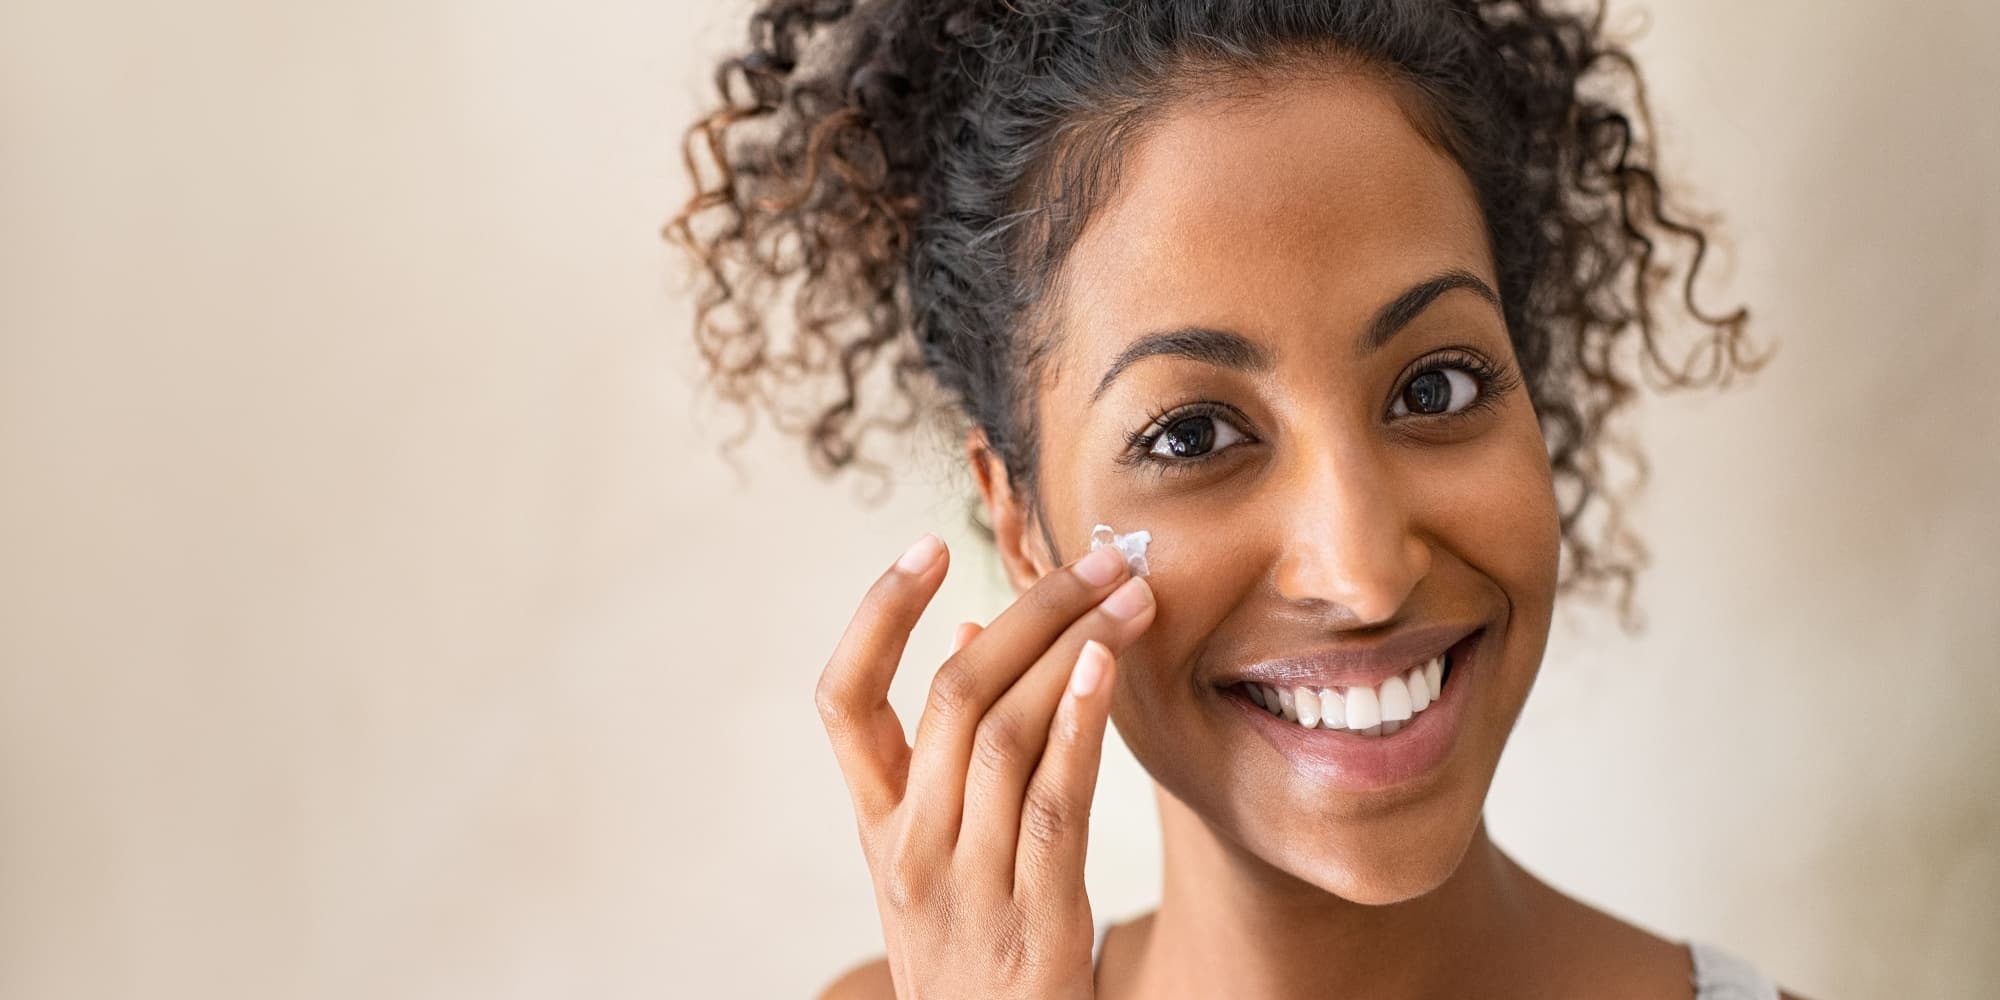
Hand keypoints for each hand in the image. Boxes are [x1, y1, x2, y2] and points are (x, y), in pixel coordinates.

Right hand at [816, 534, 1155, 998]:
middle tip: (1097, 557)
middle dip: (1029, 611)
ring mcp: (968, 889)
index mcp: (878, 827)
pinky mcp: (1037, 924)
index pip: (842, 702)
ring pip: (1003, 735)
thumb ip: (945, 756)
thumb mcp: (938, 859)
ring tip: (1128, 595)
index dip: (875, 617)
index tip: (925, 547)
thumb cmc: (978, 952)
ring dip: (1072, 648)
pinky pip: (1054, 805)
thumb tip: (968, 631)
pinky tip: (1106, 668)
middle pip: (950, 696)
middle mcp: (909, 852)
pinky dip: (1078, 726)